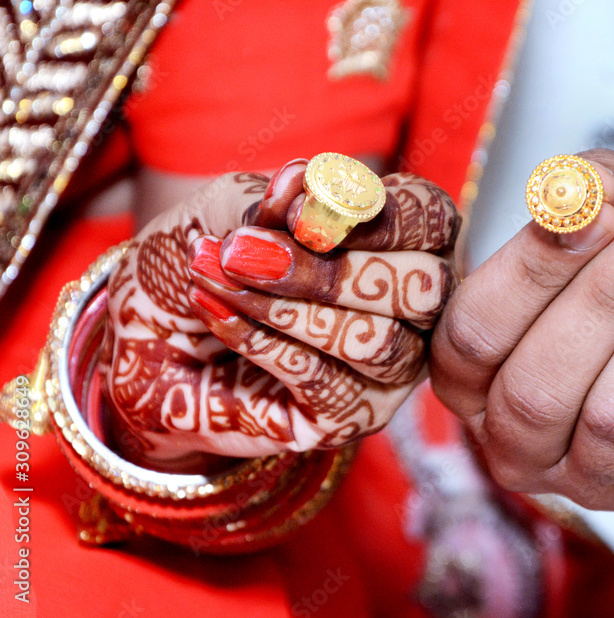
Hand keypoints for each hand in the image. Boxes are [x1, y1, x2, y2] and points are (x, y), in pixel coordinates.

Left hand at [101, 160, 458, 470]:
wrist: (146, 339)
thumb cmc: (210, 260)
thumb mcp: (230, 212)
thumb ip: (272, 200)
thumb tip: (301, 182)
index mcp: (406, 237)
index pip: (431, 220)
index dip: (377, 215)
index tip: (301, 213)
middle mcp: (415, 307)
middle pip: (423, 290)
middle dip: (331, 272)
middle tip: (242, 252)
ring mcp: (390, 369)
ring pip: (376, 343)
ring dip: (286, 308)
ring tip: (215, 278)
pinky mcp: (351, 418)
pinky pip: (326, 383)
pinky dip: (262, 343)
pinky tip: (215, 314)